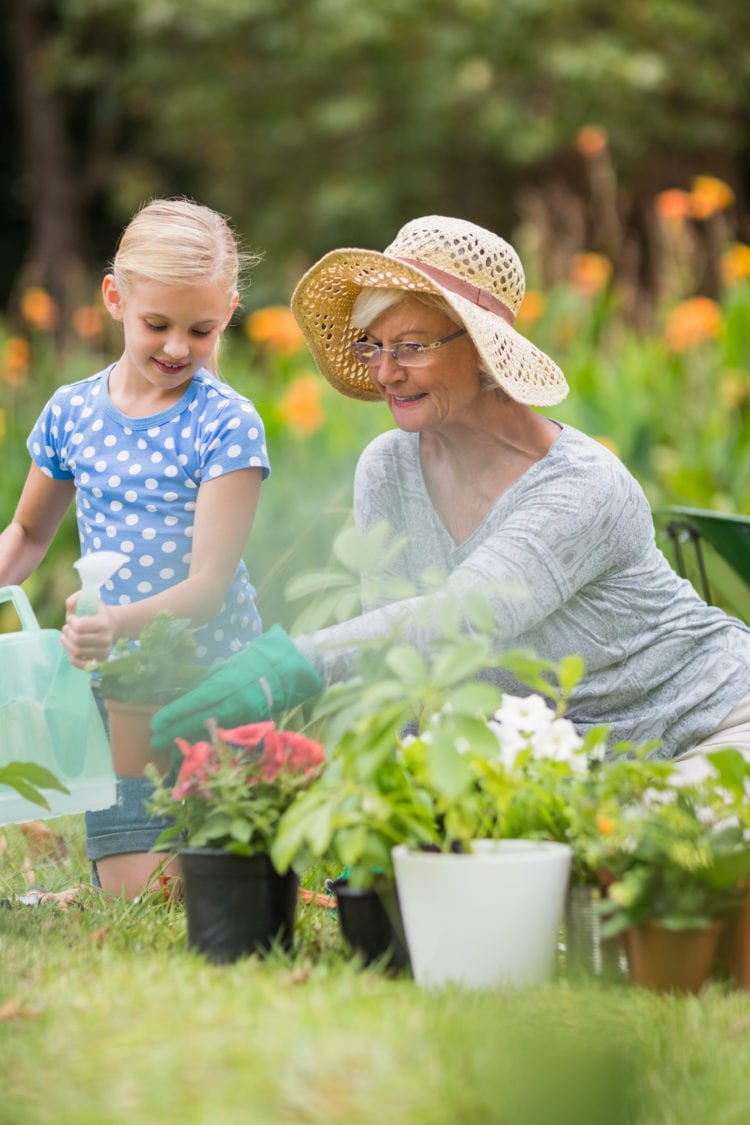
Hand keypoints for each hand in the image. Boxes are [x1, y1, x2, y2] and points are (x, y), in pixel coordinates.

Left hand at [61, 594, 115, 668]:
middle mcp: (105, 639)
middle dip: (67, 632)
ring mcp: (103, 652)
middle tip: (67, 628)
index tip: (72, 618)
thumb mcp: (91, 600)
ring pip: (77, 652)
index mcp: (104, 623)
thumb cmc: (98, 612)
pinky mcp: (100, 661)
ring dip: (66, 643)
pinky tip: (70, 648)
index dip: (71, 622)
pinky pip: (80, 664)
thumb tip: (69, 604)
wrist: (114, 625)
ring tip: (66, 636)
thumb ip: (77, 598)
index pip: (80, 627)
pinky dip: (71, 657)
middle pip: (77, 640)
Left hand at [150, 625, 322, 749]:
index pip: (192, 703)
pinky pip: (224, 737)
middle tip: (155, 740)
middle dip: (175, 732)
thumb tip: (182, 703)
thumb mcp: (221, 671)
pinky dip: (207, 742)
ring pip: (209, 733)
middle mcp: (231, 704)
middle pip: (196, 722)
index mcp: (222, 686)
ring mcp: (240, 718)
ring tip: (170, 747)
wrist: (279, 674)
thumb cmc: (246, 667)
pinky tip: (194, 747)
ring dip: (188, 740)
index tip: (155, 723)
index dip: (172, 715)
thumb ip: (203, 687)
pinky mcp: (247, 727)